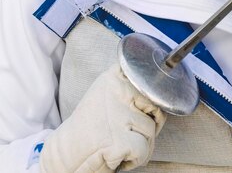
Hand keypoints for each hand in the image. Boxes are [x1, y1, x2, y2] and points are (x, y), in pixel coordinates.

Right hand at [40, 63, 165, 172]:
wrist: (66, 153)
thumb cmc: (90, 127)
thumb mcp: (106, 95)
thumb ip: (128, 86)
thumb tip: (162, 93)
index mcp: (113, 79)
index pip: (146, 75)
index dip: (154, 92)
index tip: (150, 103)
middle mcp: (117, 93)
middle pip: (155, 105)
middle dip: (151, 123)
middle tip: (132, 133)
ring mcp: (119, 116)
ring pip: (151, 130)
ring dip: (142, 144)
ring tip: (122, 145)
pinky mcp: (120, 141)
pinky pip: (143, 150)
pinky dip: (135, 160)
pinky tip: (118, 157)